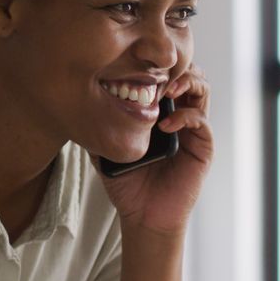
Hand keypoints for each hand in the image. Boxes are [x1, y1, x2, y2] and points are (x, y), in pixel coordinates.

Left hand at [91, 63, 213, 236]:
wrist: (142, 215)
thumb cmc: (127, 182)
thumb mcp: (106, 146)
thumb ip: (98, 124)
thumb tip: (77, 102)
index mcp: (160, 110)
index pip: (166, 74)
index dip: (156, 65)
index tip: (136, 65)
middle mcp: (180, 114)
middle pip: (189, 74)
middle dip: (175, 67)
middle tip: (155, 74)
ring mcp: (193, 130)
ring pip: (202, 90)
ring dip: (186, 83)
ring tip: (165, 90)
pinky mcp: (202, 147)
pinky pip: (201, 121)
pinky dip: (185, 116)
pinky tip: (165, 124)